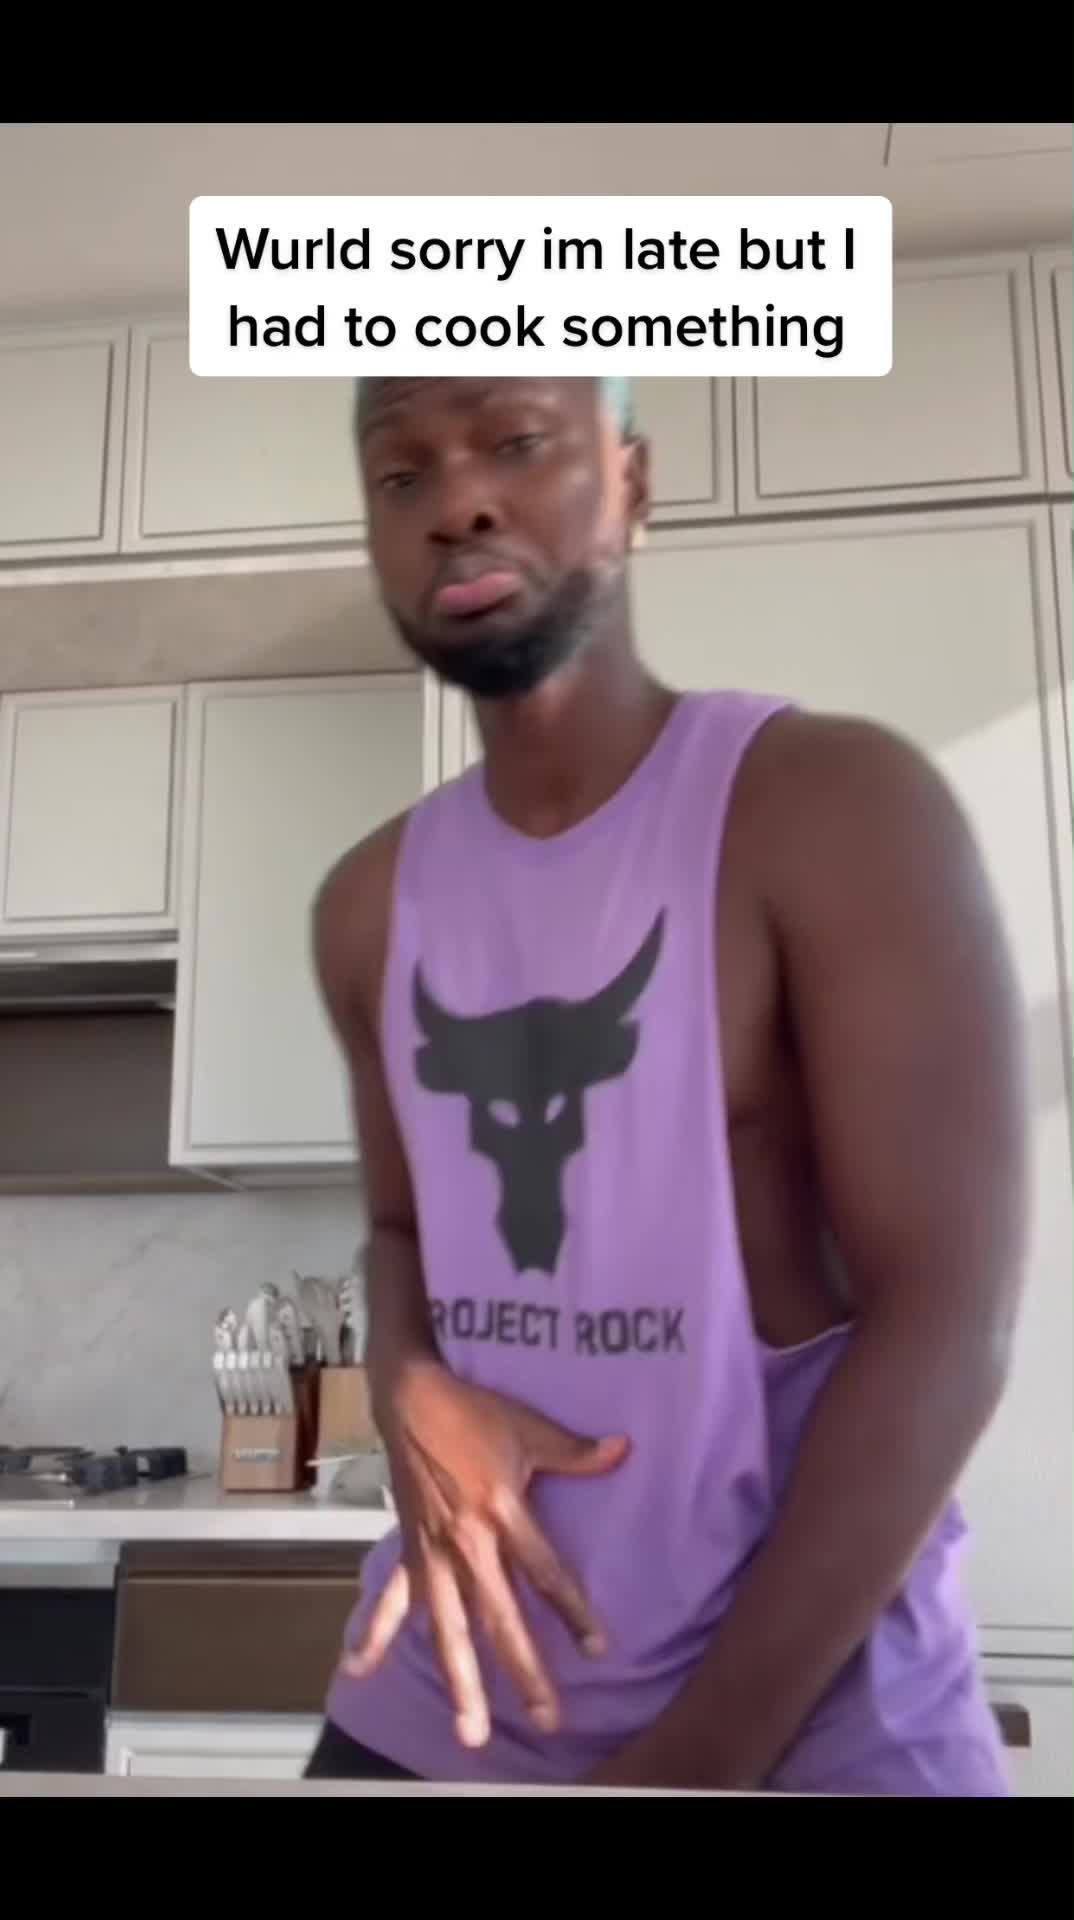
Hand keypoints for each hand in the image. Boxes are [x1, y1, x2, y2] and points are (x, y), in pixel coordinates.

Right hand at [343, 1360, 629, 1747]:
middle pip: (498, 1617)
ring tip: (470, 1730)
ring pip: (448, 1628)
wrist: (410, 1396)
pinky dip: (375, 1635)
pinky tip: (361, 1672)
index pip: (544, 1572)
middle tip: (546, 1718)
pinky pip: (392, 1599)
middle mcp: (465, 1541)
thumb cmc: (473, 1411)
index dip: (572, 1612)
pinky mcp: (410, 1549)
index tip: (597, 1651)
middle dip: (523, 1670)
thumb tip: (624, 1450)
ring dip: (460, 1680)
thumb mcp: (529, 1427)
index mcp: (500, 1510)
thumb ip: (576, 1452)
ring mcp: (432, 1552)